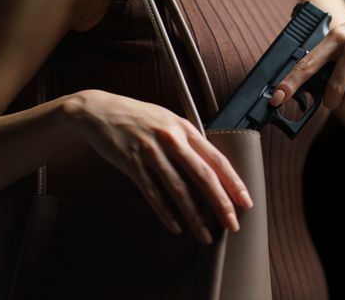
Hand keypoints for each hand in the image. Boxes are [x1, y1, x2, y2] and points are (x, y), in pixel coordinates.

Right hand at [64, 90, 252, 243]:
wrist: (99, 110)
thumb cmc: (137, 116)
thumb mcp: (168, 120)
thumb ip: (188, 140)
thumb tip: (209, 165)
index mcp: (185, 129)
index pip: (217, 159)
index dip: (234, 182)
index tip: (245, 201)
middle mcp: (171, 140)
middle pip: (203, 177)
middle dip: (221, 204)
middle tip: (232, 224)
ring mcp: (151, 152)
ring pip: (179, 190)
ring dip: (194, 217)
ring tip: (204, 235)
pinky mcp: (132, 164)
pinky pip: (152, 194)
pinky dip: (165, 214)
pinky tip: (176, 227)